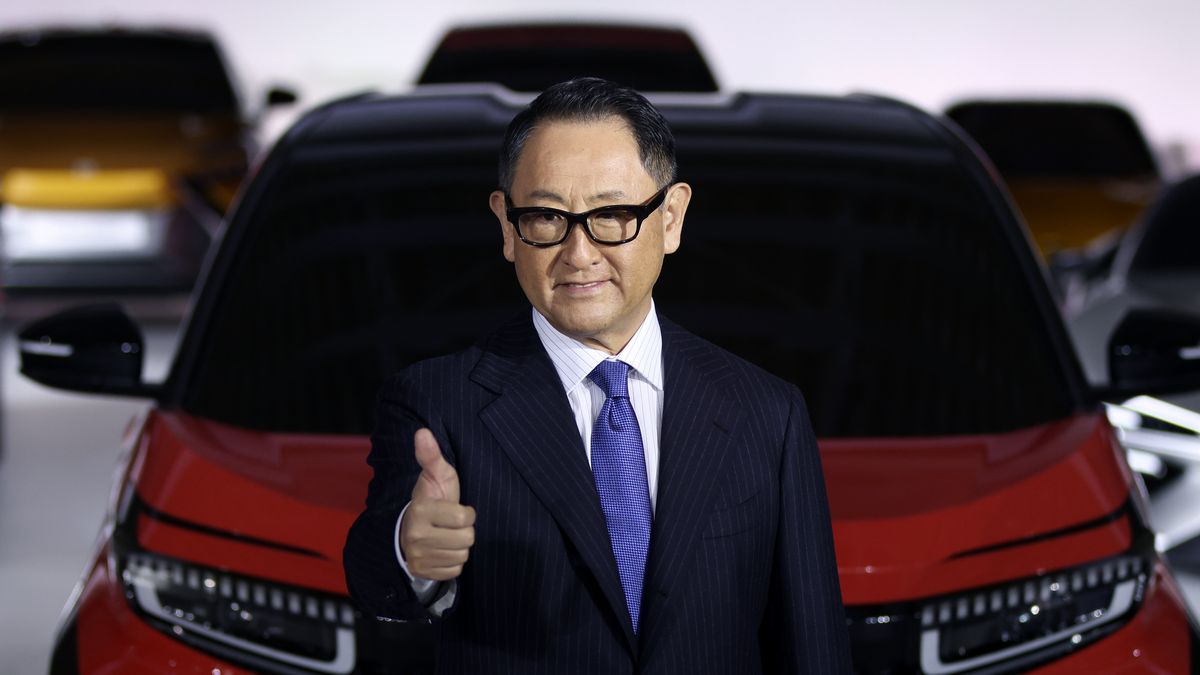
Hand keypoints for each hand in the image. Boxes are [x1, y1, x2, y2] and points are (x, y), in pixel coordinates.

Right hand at [399, 429, 475, 580]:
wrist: (412, 528)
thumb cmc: (433, 498)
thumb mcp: (435, 475)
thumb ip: (431, 455)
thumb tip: (423, 432)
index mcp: (421, 510)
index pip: (464, 518)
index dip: (467, 513)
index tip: (457, 509)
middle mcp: (416, 535)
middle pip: (466, 539)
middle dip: (465, 531)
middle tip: (451, 524)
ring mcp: (417, 556)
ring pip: (461, 556)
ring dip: (459, 546)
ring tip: (447, 535)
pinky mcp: (422, 571)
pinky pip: (454, 570)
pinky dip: (453, 561)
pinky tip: (443, 550)